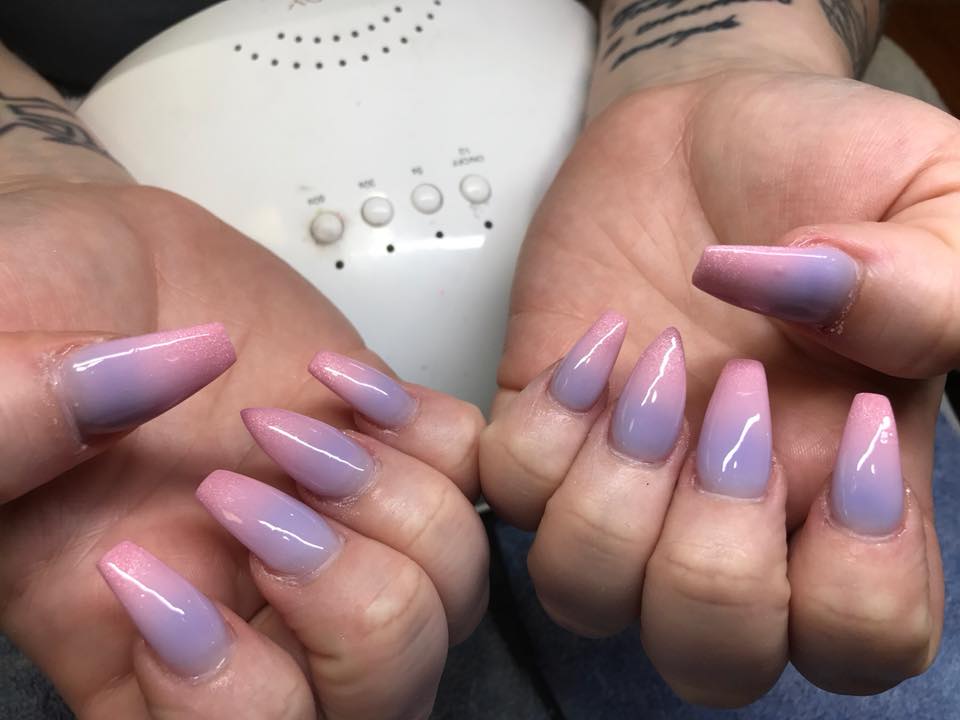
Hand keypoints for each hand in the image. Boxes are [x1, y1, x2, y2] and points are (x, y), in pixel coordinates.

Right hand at [0, 179, 486, 718]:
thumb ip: (21, 421)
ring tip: (285, 424)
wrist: (106, 267)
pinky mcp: (384, 453)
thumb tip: (140, 390)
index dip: (223, 698)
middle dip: (345, 598)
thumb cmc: (29, 314)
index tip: (143, 567)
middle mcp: (258, 606)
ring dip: (391, 504)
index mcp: (140, 641)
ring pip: (452, 597)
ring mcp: (337, 529)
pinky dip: (428, 432)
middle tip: (241, 492)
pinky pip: (475, 481)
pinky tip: (337, 383)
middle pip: (383, 697)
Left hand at [480, 71, 956, 704]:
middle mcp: (731, 504)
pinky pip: (509, 493)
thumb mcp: (933, 195)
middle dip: (710, 554)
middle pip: (708, 655)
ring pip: (586, 592)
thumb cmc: (819, 163)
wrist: (706, 126)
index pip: (857, 640)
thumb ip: (929, 283)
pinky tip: (594, 344)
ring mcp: (626, 474)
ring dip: (612, 493)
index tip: (856, 423)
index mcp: (849, 482)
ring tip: (655, 366)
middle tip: (735, 400)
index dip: (856, 581)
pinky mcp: (545, 424)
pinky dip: (542, 426)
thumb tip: (818, 302)